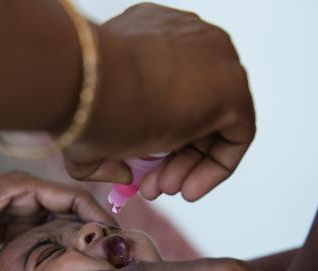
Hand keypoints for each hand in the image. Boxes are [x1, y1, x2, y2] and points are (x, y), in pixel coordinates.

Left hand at [0, 171, 114, 270]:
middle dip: (96, 232)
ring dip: (82, 242)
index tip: (117, 240)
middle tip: (118, 260)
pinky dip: (62, 249)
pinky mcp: (15, 224)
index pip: (72, 197)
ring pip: (63, 224)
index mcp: (21, 188)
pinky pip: (47, 235)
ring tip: (105, 268)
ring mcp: (22, 210)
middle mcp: (27, 196)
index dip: (97, 216)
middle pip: (75, 211)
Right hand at [65, 3, 254, 201]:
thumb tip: (124, 173)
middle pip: (192, 106)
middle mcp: (185, 39)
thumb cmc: (81, 101)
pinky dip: (216, 166)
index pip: (167, 89)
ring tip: (163, 189)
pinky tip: (188, 189)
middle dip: (171, 156)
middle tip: (151, 186)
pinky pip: (236, 134)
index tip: (137, 170)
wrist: (89, 89)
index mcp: (149, 33)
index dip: (154, 139)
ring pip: (212, 122)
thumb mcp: (86, 127)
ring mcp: (213, 58)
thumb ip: (104, 152)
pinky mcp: (232, 86)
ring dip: (188, 165)